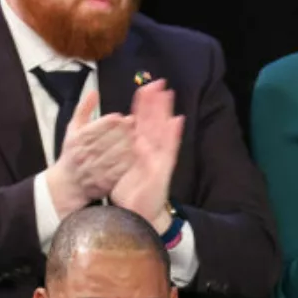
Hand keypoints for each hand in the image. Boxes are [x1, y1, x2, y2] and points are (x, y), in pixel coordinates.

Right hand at [50, 92, 134, 212]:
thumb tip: (94, 91)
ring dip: (133, 146)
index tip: (128, 117)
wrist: (68, 184)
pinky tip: (141, 156)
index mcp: (79, 138)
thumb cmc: (72, 152)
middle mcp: (86, 152)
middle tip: (140, 127)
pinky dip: (132, 162)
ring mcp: (96, 167)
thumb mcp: (72, 129)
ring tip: (143, 140)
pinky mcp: (105, 181)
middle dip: (128, 132)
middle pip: (112, 138)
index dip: (116, 121)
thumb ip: (83, 109)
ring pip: (119, 154)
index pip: (101, 125)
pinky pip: (122, 169)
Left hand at [110, 80, 183, 231]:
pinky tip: (176, 121)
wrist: (136, 215)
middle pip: (154, 122)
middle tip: (158, 82)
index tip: (144, 87)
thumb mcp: (121, 167)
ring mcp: (159, 159)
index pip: (142, 123)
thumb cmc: (130, 193)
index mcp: (139, 149)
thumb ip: (122, 151)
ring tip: (168, 94)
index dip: (144, 106)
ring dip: (166, 112)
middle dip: (156, 103)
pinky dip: (173, 135)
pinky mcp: (163, 169)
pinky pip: (169, 149)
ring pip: (163, 130)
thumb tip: (121, 135)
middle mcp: (151, 151)